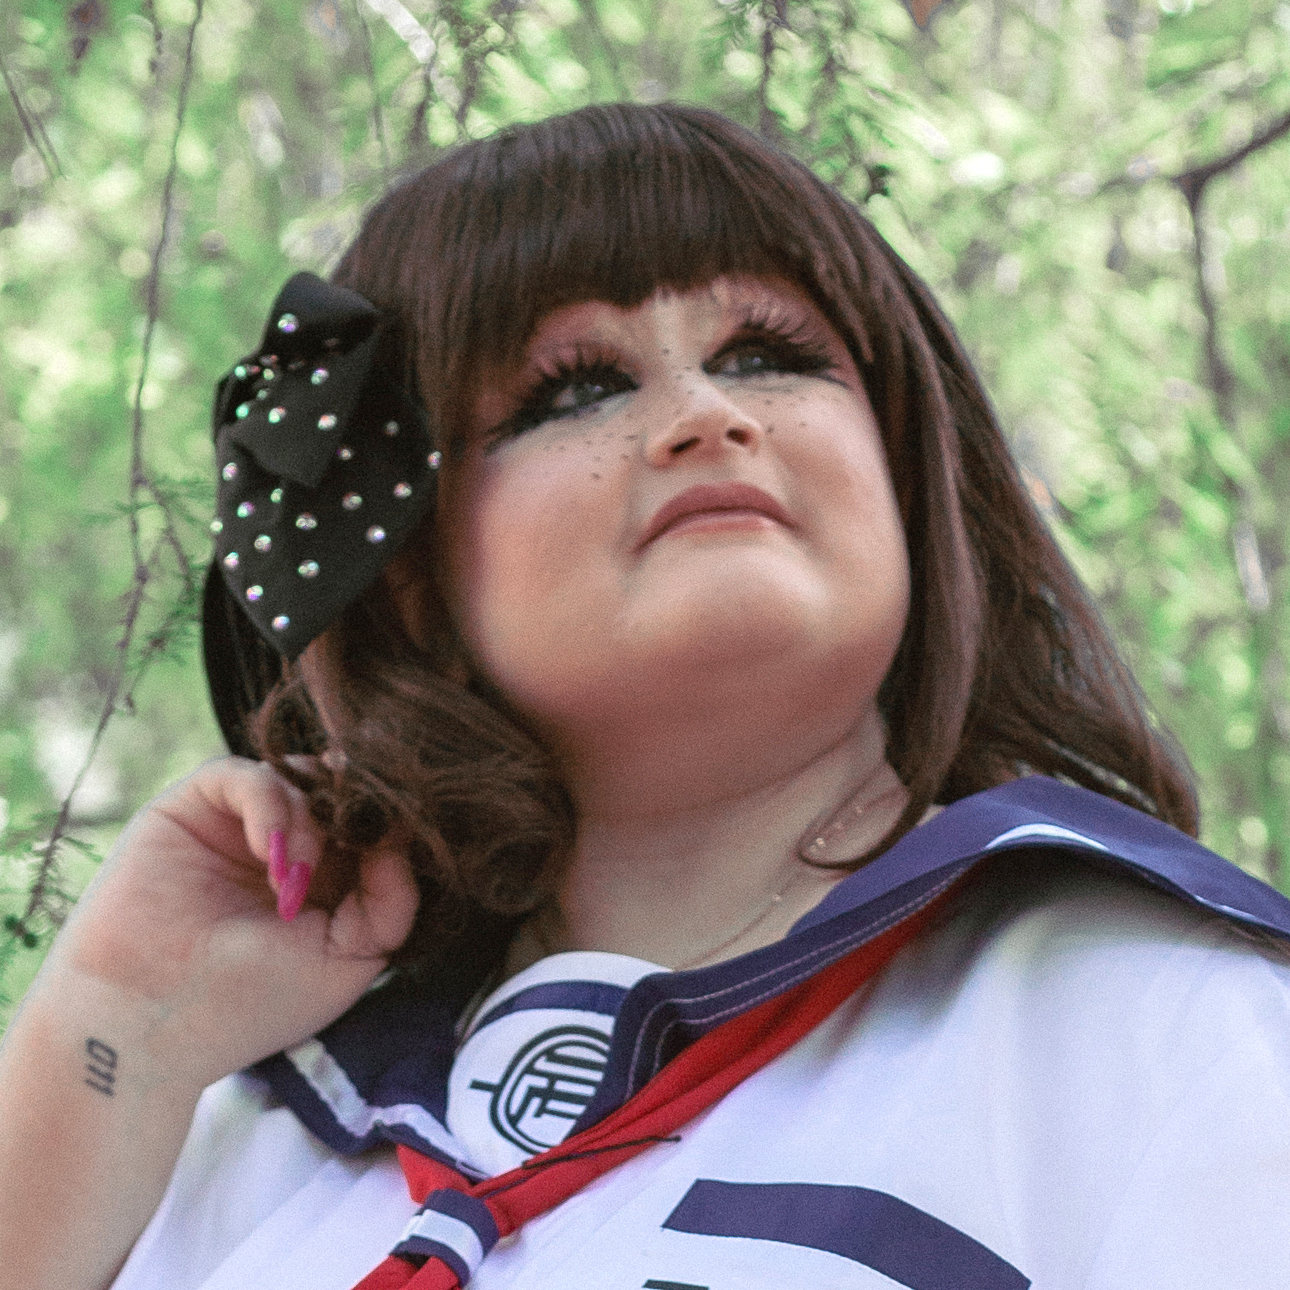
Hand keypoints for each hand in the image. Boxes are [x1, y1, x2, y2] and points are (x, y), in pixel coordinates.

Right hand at [42, 755, 418, 1091]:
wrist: (146, 1024)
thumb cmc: (249, 1003)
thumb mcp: (351, 957)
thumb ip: (392, 900)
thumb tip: (403, 835)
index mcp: (327, 882)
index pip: (374, 827)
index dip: (392, 825)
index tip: (404, 836)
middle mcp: (286, 847)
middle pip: (340, 792)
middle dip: (356, 811)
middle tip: (358, 836)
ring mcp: (240, 825)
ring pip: (301, 778)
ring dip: (312, 823)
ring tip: (292, 882)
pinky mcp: (192, 806)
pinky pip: (248, 774)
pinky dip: (270, 804)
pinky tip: (269, 855)